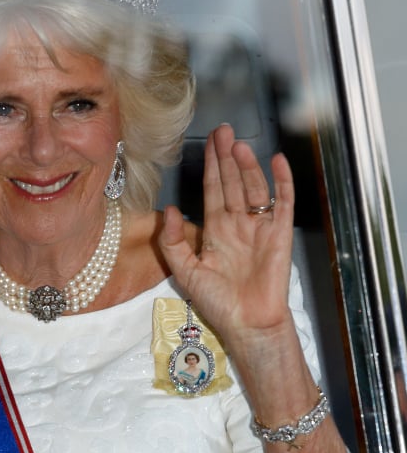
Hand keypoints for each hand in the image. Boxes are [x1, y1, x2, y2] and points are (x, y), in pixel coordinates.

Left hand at [158, 123, 295, 356]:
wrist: (247, 323)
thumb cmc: (217, 302)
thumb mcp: (185, 271)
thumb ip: (173, 241)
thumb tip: (170, 209)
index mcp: (215, 230)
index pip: (213, 189)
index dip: (211, 166)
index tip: (209, 142)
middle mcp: (237, 224)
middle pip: (233, 182)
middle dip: (227, 156)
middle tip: (224, 130)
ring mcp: (260, 227)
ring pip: (254, 188)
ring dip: (247, 166)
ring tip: (238, 144)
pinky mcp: (280, 234)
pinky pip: (283, 203)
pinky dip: (282, 182)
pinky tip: (277, 162)